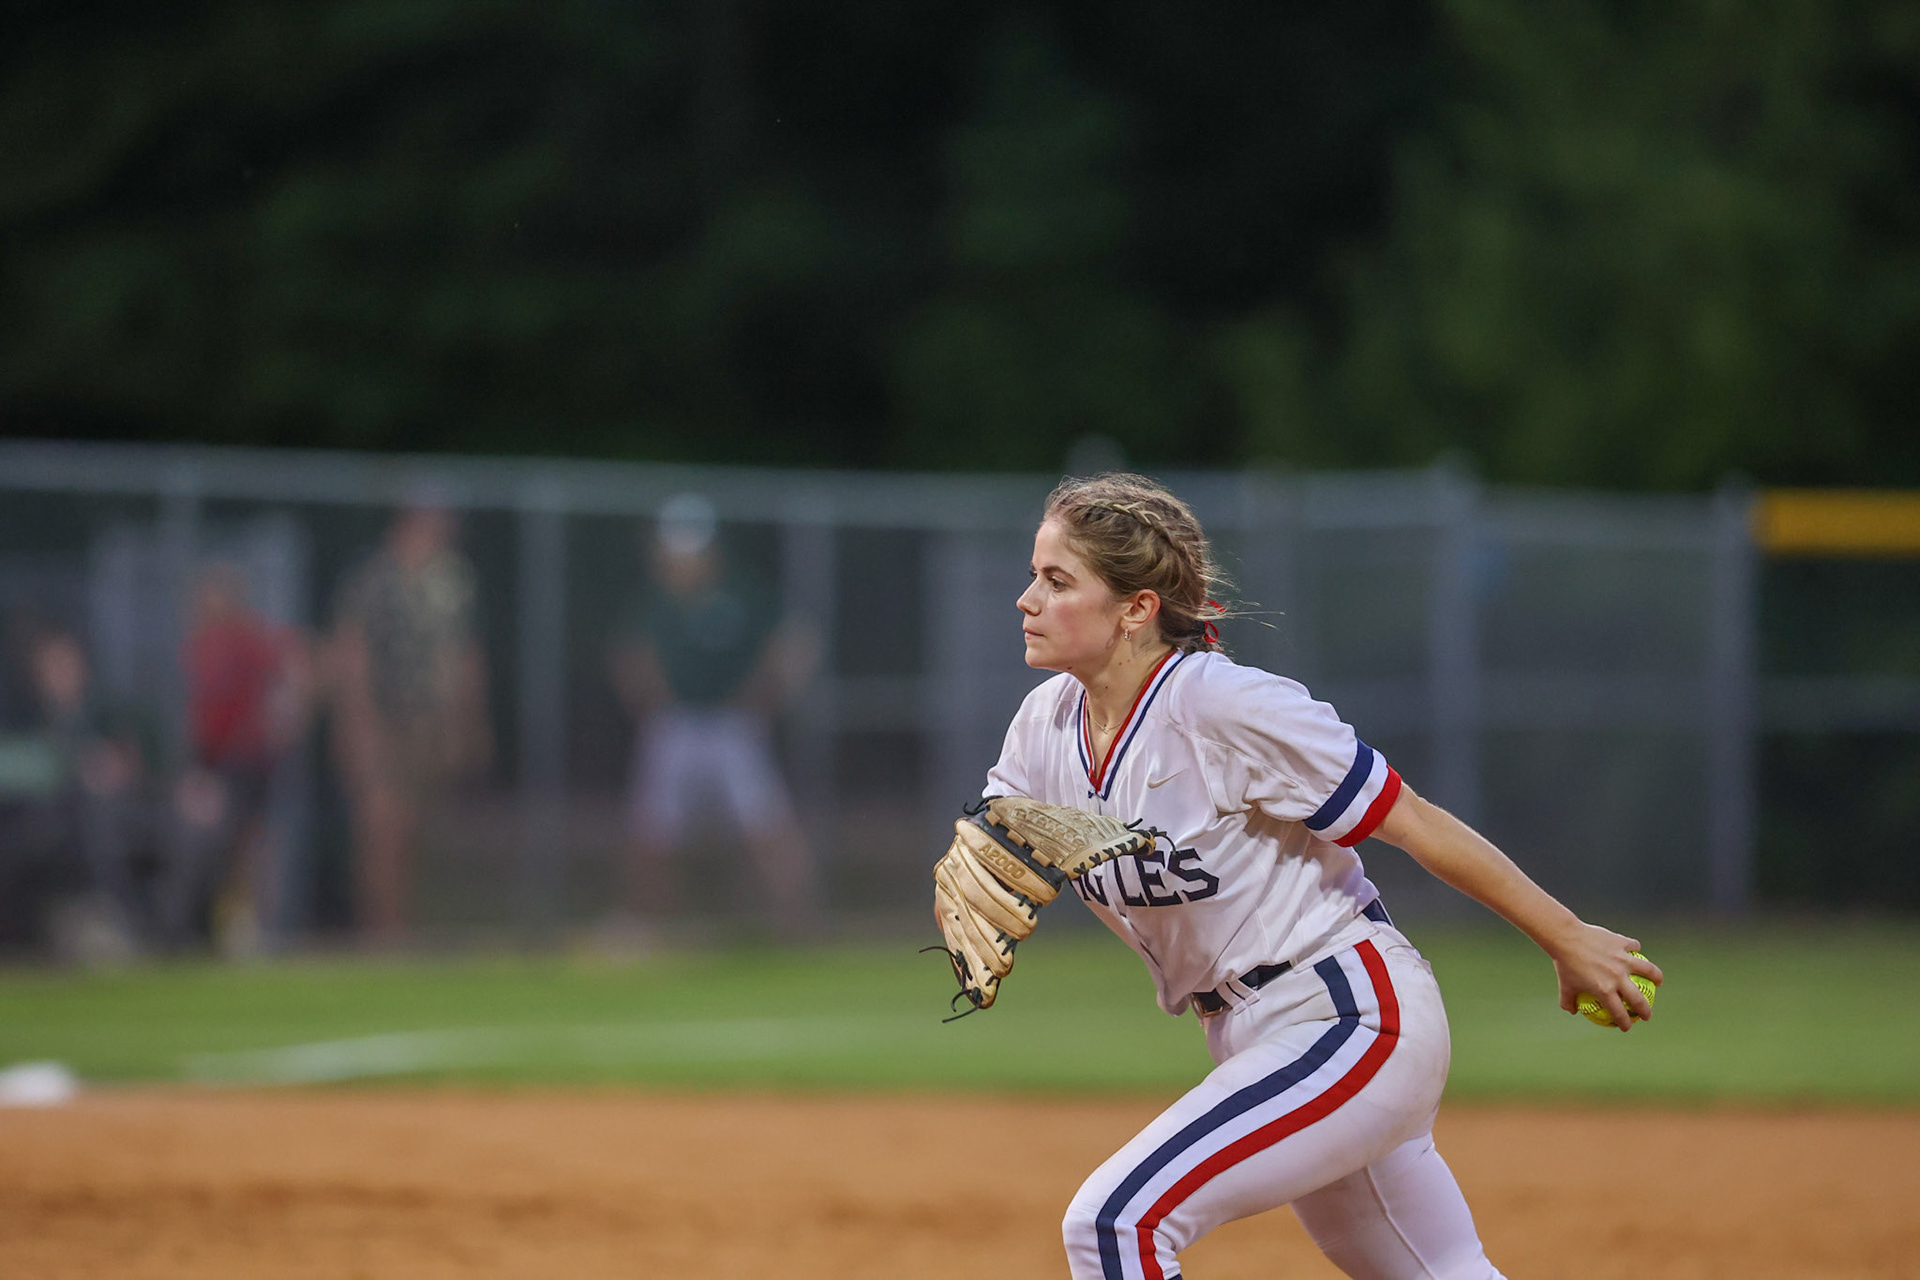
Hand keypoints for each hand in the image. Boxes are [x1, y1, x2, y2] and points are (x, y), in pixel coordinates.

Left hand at [1544, 921, 1662, 1032]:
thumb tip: (1572, 1011)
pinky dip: (1636, 948)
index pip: (1619, 1013)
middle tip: (1646, 1015)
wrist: (1565, 937)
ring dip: (1656, 978)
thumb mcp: (1564, 985)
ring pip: (1648, 970)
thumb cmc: (1563, 963)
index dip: (1625, 1023)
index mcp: (1604, 990)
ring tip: (1658, 982)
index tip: (1627, 1027)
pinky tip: (1636, 951)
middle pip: (1639, 999)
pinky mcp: (1621, 943)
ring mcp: (1622, 959)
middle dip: (1645, 1011)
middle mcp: (1617, 977)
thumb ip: (1568, 1001)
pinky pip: (1634, 946)